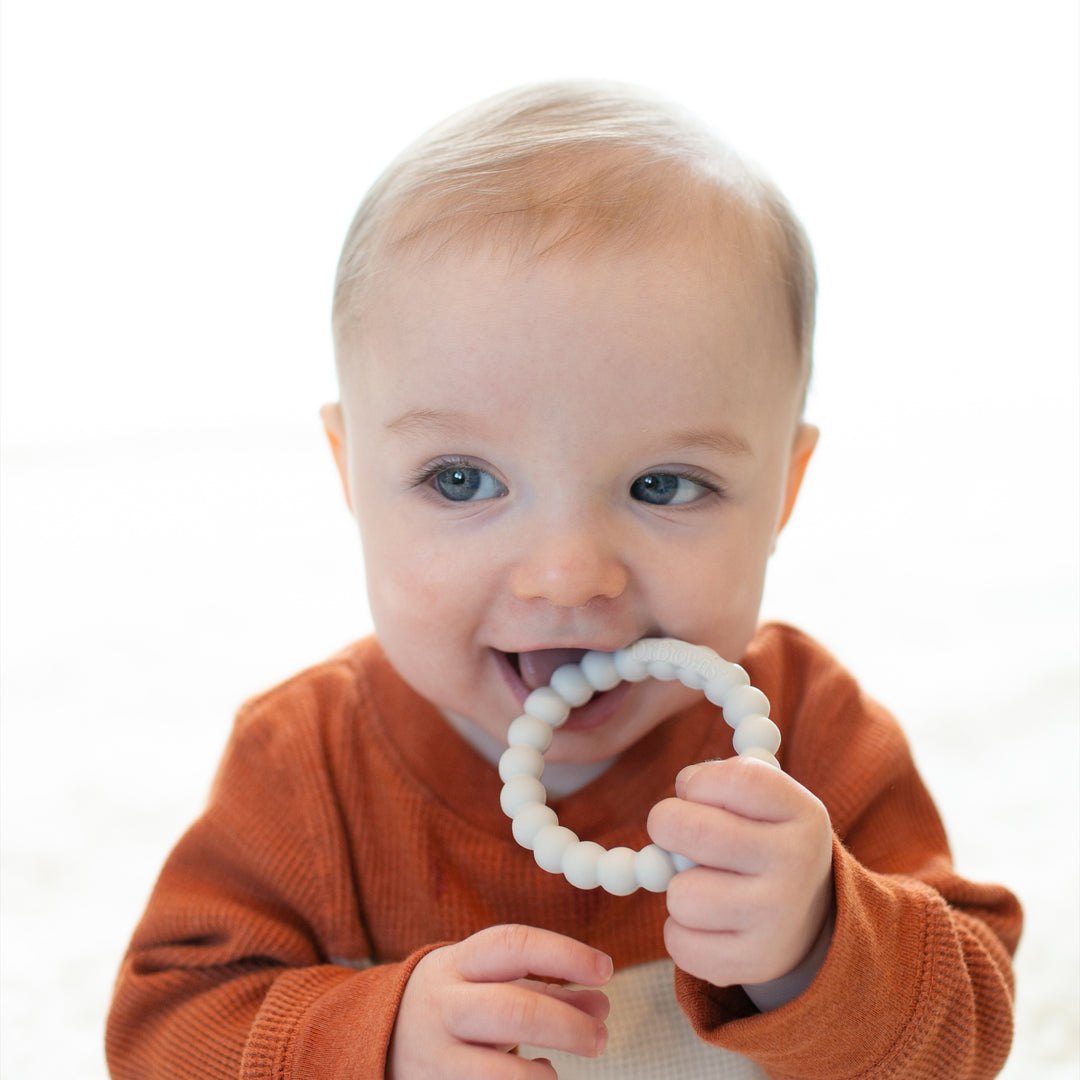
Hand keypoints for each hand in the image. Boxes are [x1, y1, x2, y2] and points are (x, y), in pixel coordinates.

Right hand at [388, 924, 611, 1078]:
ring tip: (559, 1068)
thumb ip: (545, 989)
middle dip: (567, 1025)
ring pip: (501, 1073)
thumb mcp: (488, 982)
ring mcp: (436, 1056)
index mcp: (458, 963)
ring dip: (544, 1075)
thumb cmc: (453, 1002)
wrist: (377, 1036)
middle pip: (514, 1011)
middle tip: (600, 1037)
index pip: (513, 945)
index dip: (563, 954)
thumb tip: (601, 1005)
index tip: (605, 968)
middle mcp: (444, 1005)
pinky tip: (535, 1078)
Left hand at [647, 757, 833, 989]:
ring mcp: (778, 917)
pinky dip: (680, 931)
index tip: (691, 791)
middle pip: (695, 832)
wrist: (809, 916)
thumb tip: (669, 808)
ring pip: (681, 895)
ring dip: (677, 888)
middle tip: (670, 829)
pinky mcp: (755, 962)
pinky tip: (707, 922)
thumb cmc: (763, 840)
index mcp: (802, 813)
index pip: (736, 780)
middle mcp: (796, 864)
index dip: (696, 782)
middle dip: (665, 825)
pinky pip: (679, 943)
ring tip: (704, 885)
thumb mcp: (761, 802)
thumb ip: (717, 785)